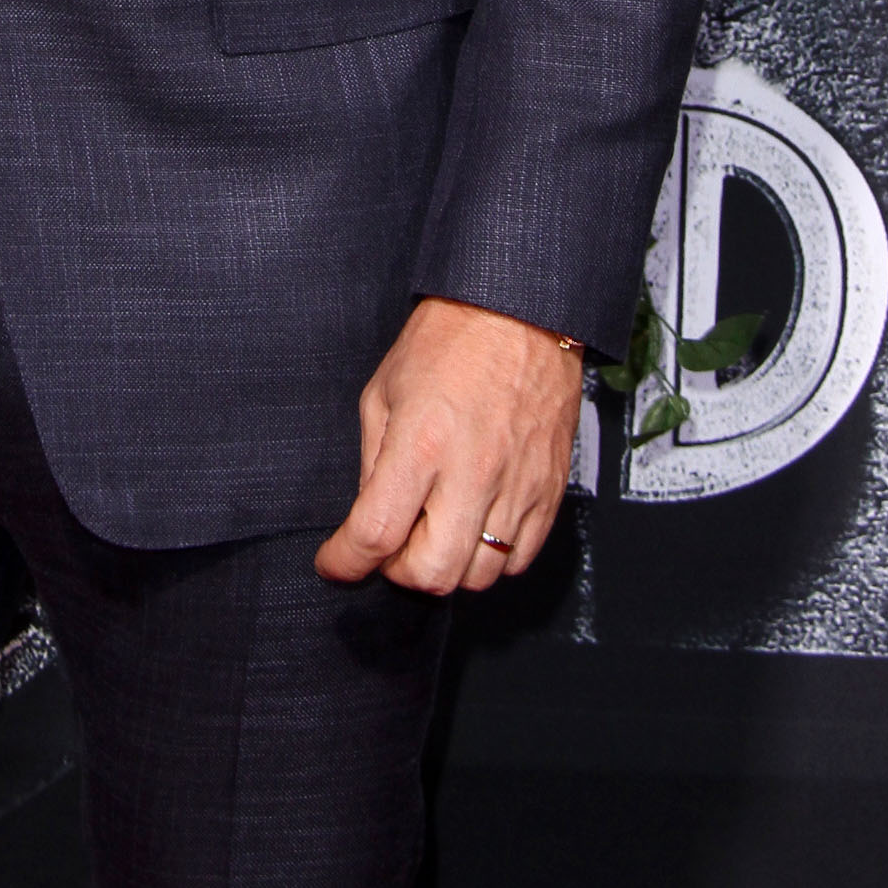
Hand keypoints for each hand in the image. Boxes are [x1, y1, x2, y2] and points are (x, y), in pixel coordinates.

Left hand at [315, 295, 582, 595]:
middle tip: (390, 545)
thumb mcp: (384, 390)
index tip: (336, 562)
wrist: (522, 310)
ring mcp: (517, 486)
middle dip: (398, 572)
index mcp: (422, 443)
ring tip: (434, 531)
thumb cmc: (451, 339)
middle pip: (432, 573)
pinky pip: (521, 558)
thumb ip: (373, 460)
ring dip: (446, 566)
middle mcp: (473, 472)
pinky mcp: (550, 490)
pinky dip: (491, 558)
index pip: (376, 533)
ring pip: (479, 576)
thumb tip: (370, 516)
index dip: (346, 561)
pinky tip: (473, 525)